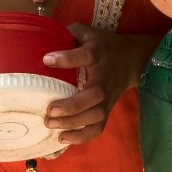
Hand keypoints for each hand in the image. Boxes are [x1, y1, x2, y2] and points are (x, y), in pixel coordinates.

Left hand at [41, 24, 156, 143]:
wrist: (132, 60)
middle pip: (94, 95)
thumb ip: (66, 34)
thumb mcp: (88, 33)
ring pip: (96, 115)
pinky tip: (63, 138)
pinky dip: (82, 137)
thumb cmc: (102, 46)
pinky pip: (98, 128)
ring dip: (74, 123)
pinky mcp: (107, 110)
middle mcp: (104, 77)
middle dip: (72, 105)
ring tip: (51, 124)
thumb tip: (38, 37)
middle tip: (50, 109)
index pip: (86, 55)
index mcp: (97, 53)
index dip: (68, 58)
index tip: (47, 60)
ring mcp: (107, 97)